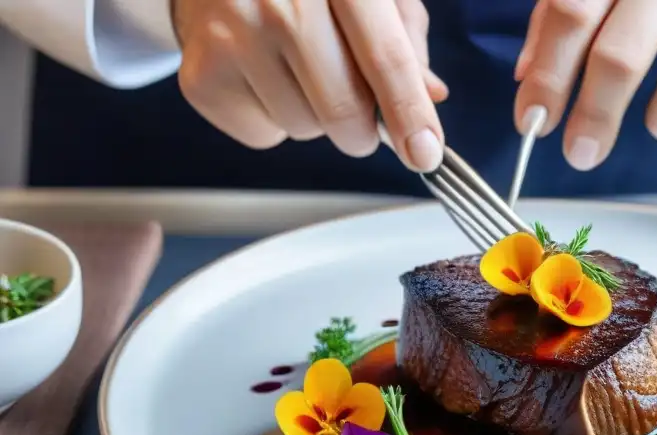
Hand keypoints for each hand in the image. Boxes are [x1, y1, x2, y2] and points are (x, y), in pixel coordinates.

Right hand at [172, 0, 448, 170]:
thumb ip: (404, 38)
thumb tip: (430, 97)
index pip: (385, 57)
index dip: (409, 114)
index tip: (424, 154)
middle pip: (344, 110)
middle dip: (361, 129)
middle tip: (354, 107)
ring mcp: (233, 35)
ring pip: (306, 128)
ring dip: (314, 116)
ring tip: (294, 68)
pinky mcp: (202, 75)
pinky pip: (266, 136)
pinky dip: (273, 120)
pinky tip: (262, 75)